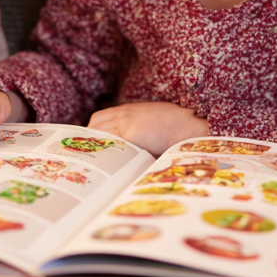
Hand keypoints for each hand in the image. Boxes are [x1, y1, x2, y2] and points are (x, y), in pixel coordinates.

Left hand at [88, 102, 208, 155]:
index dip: (93, 131)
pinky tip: (106, 165)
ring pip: (101, 135)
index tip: (91, 144)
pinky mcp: (130, 133)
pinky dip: (108, 154)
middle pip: (96, 125)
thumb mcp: (152, 121)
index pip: (99, 118)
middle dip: (90, 139)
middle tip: (89, 155)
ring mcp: (125, 122)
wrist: (188, 126)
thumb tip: (128, 147)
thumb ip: (137, 129)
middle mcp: (124, 114)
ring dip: (98, 148)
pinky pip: (112, 144)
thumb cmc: (175, 127)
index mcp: (128, 110)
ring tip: (96, 163)